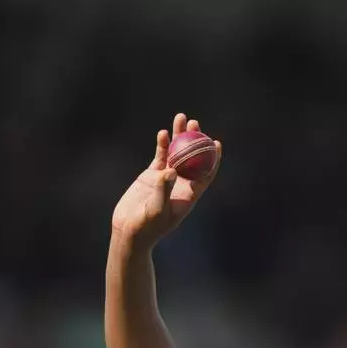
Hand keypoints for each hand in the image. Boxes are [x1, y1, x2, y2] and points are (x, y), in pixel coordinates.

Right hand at [110, 113, 222, 248]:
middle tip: (195, 123)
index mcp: (189, 194)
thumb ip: (164, 190)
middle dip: (195, 139)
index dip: (213, 158)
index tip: (216, 142)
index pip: (206, 173)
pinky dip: (162, 144)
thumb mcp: (157, 209)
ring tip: (181, 117)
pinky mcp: (152, 175)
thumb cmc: (148, 226)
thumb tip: (170, 171)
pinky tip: (163, 133)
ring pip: (176, 153)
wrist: (130, 230)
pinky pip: (160, 156)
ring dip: (178, 136)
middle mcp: (181, 184)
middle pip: (192, 158)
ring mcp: (166, 178)